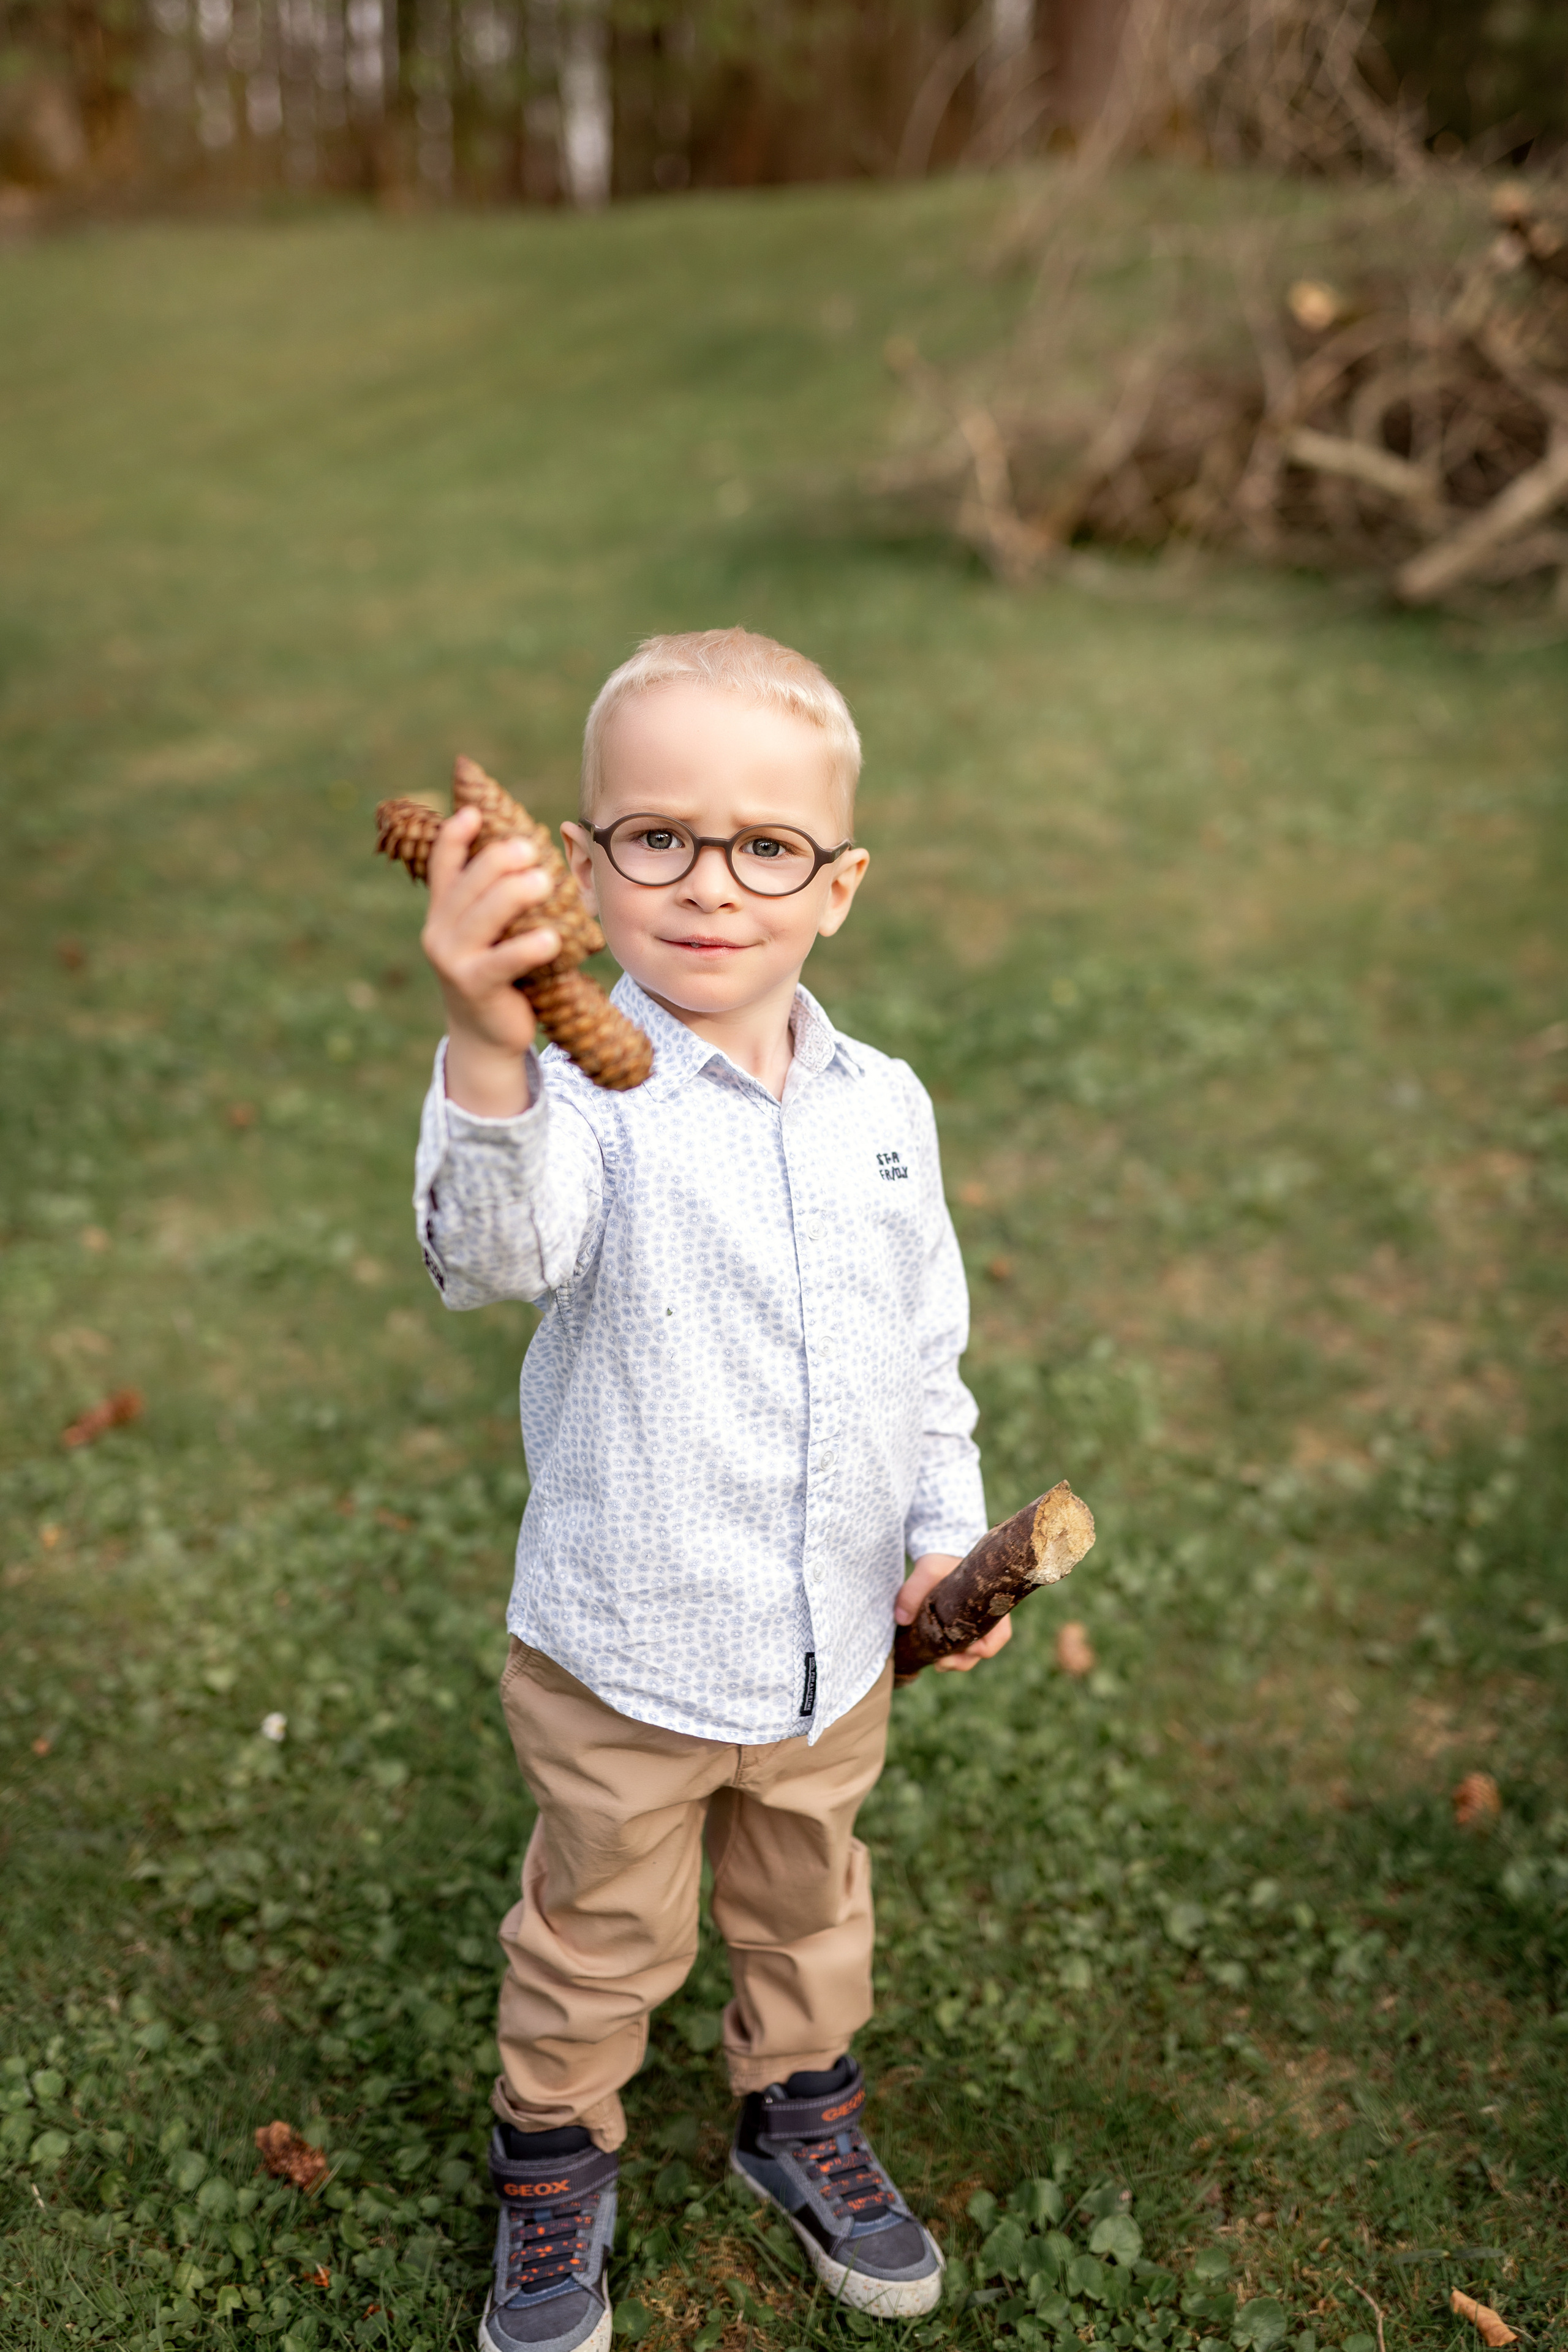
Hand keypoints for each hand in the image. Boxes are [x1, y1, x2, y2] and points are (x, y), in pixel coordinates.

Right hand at [421, 807, 561, 1115]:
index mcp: (444, 912)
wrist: (486, 1037)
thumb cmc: (504, 976)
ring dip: (513, 895)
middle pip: (467, 885)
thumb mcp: (497, 934)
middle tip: (529, 848)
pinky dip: (527, 949)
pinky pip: (502, 962)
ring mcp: (452, 960)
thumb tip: (538, 859)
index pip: (443, 866)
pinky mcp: (473, 987)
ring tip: (543, 881)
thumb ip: (504, 900)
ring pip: (482, 916)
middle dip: (497, 862)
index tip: (473, 811)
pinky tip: (551, 939)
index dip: (454, 837)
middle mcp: (439, 932)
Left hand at [895, 1553, 1012, 1672]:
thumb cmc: (942, 1561)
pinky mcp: (959, 1627)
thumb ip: (912, 1592)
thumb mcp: (927, 1570)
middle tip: (941, 1664)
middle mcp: (987, 1618)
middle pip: (984, 1649)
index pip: (1000, 1636)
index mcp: (991, 1603)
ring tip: (937, 1664)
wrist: (939, 1555)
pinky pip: (960, 1646)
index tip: (962, 1649)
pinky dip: (950, 1654)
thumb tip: (901, 1619)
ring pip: (972, 1652)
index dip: (983, 1648)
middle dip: (963, 1661)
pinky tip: (935, 1655)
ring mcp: (973, 1624)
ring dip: (956, 1661)